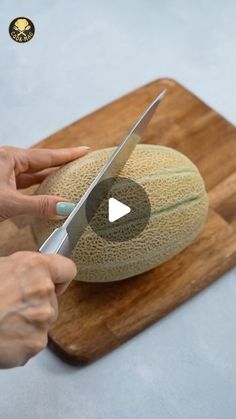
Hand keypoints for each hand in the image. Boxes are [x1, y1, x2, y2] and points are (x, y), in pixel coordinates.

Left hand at [0, 145, 88, 220]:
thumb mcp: (10, 202)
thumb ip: (38, 205)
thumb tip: (66, 207)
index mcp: (10, 157)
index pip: (47, 155)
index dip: (68, 154)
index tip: (85, 151)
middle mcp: (7, 162)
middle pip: (41, 163)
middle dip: (61, 165)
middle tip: (80, 165)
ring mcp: (2, 173)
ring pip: (32, 175)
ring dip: (49, 178)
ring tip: (67, 179)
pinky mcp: (0, 186)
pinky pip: (23, 184)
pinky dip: (37, 189)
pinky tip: (44, 193)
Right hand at [0, 251, 76, 367]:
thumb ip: (22, 271)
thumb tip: (28, 275)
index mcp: (35, 268)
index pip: (67, 269)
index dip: (58, 277)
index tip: (54, 282)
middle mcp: (44, 291)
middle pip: (52, 299)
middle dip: (36, 303)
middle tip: (11, 305)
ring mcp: (43, 319)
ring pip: (43, 320)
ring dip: (28, 322)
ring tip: (4, 322)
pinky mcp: (37, 342)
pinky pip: (34, 340)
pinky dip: (21, 342)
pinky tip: (4, 336)